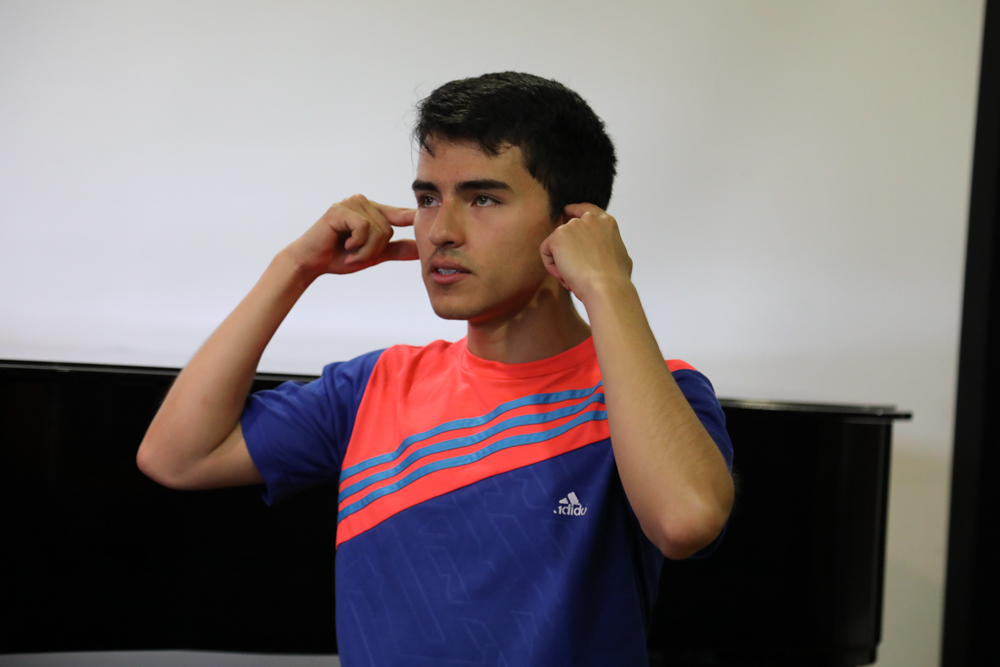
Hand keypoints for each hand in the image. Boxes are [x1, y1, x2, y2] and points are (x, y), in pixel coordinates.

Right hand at [287, 194, 417, 277]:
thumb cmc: (340, 256)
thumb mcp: (373, 254)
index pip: (400, 214)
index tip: (435, 210)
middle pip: (390, 229)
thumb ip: (396, 250)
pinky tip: (344, 245)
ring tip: (349, 250)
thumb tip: (421, 250)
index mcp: (373, 210)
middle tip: (356, 254)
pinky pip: (364, 229)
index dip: (414, 217)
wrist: (312, 262)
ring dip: (365, 250)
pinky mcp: (341, 209)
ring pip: (379, 230)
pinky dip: (357, 244)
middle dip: (375, 249)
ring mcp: (351, 203)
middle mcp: (363, 202)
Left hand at [539, 203, 632, 303]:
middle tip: (577, 272)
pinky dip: (552, 267)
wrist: (606, 287)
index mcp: (606, 222)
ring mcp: (572, 226)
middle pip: (567, 231)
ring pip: (556, 246)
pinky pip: (546, 252)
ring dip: (561, 263)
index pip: (586, 209)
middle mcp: (589, 219)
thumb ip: (608, 246)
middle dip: (568, 252)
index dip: (575, 210)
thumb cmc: (616, 279)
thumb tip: (605, 251)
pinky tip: (565, 276)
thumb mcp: (620, 255)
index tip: (567, 211)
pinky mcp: (558, 236)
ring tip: (575, 277)